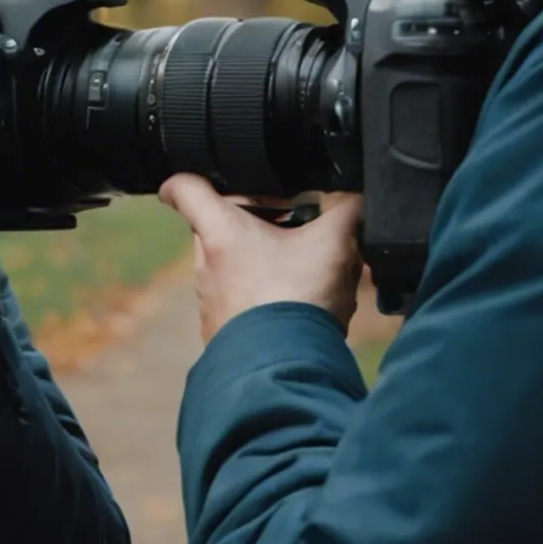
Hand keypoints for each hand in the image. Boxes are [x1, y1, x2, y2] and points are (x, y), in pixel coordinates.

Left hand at [156, 176, 364, 343]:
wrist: (284, 368)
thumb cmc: (298, 296)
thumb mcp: (335, 242)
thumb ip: (348, 209)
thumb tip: (357, 195)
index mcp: (220, 231)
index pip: (185, 189)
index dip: (188, 177)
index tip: (204, 176)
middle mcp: (206, 264)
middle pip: (218, 226)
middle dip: (253, 220)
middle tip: (292, 222)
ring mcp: (212, 301)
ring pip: (233, 266)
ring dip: (263, 259)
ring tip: (304, 266)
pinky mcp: (224, 332)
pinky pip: (241, 301)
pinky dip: (265, 294)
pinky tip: (298, 303)